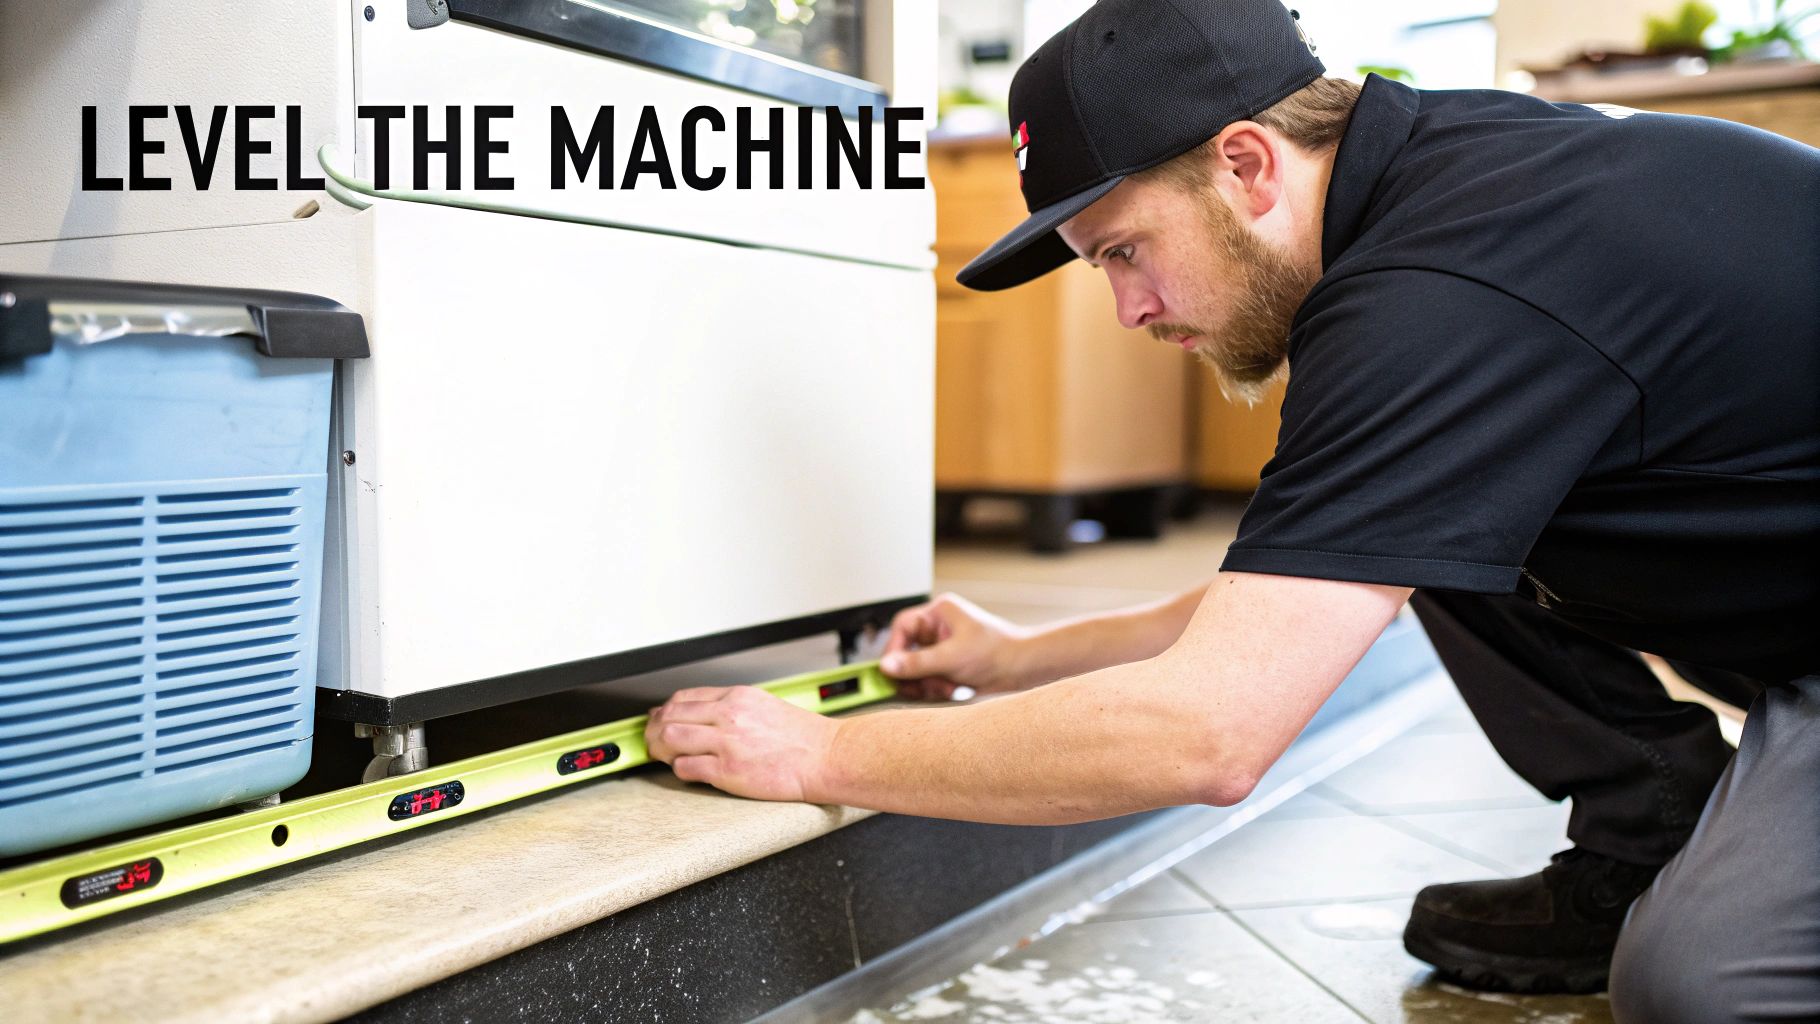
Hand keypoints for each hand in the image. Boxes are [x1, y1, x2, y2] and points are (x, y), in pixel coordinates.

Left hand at [644, 686, 837, 802]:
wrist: (825, 757)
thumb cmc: (803, 737)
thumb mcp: (764, 705)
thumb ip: (732, 708)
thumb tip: (703, 714)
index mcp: (737, 696)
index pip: (685, 696)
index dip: (666, 708)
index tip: (660, 717)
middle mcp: (729, 716)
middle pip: (671, 715)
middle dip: (654, 728)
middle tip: (651, 738)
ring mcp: (726, 743)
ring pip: (671, 739)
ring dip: (659, 747)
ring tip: (660, 754)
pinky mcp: (727, 772)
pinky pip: (687, 767)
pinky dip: (679, 768)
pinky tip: (685, 769)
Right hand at [879, 593, 1031, 699]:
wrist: (1024, 669)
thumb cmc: (998, 651)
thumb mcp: (952, 657)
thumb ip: (917, 663)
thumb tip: (886, 666)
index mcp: (939, 613)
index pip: (903, 627)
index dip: (893, 649)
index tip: (889, 669)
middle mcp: (938, 629)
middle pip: (906, 652)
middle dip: (913, 672)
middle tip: (915, 686)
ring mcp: (943, 649)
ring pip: (916, 670)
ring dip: (926, 683)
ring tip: (944, 687)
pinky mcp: (948, 667)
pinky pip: (929, 680)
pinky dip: (936, 689)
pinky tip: (952, 690)